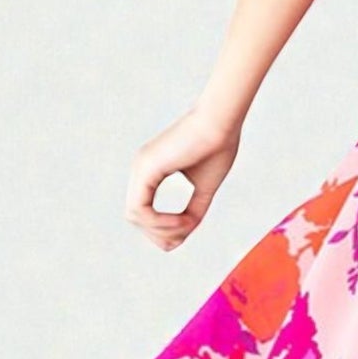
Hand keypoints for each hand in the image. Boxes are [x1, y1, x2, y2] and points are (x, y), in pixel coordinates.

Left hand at [125, 102, 241, 249]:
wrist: (222, 121)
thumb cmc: (218, 146)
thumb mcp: (205, 188)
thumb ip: (192, 212)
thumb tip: (180, 237)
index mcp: (152, 170)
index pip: (143, 212)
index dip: (162, 230)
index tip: (187, 229)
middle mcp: (141, 169)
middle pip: (136, 218)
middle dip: (161, 233)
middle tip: (187, 231)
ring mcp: (140, 167)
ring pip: (135, 217)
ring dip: (162, 229)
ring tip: (187, 224)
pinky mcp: (146, 168)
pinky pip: (140, 210)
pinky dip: (160, 221)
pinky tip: (182, 219)